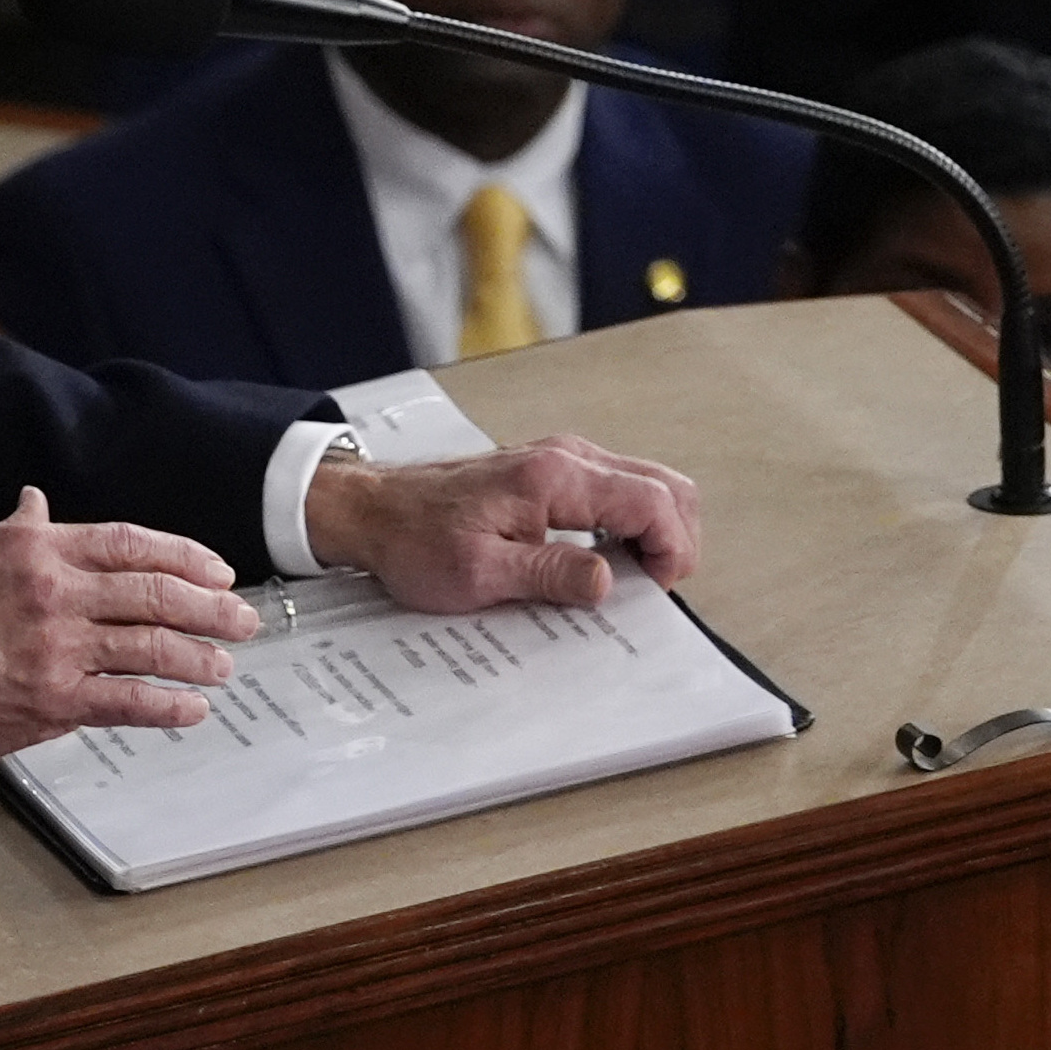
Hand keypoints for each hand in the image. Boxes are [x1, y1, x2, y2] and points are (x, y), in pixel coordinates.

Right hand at [0, 485, 261, 776]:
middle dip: (210, 605)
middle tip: (241, 616)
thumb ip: (8, 532)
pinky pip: (127, 702)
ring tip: (224, 665)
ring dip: (199, 656)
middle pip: (154, 592)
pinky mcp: (50, 702)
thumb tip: (36, 504)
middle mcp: (52, 592)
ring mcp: (55, 648)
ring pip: (152, 646)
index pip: (128, 542)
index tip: (214, 568)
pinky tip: (190, 710)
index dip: (182, 555)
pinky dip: (167, 706)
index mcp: (31, 550)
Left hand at [305, 433, 705, 612]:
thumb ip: (550, 575)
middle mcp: (568, 457)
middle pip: (665, 486)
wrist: (375, 509)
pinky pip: (618, 490)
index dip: (671, 550)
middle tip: (653, 590)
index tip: (656, 592)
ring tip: (631, 581)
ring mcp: (563, 460)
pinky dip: (631, 525)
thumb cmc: (416, 538)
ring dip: (655, 533)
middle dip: (675, 541)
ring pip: (646, 485)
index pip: (652, 501)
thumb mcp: (480, 572)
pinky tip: (605, 562)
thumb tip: (609, 583)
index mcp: (557, 477)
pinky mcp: (554, 472)